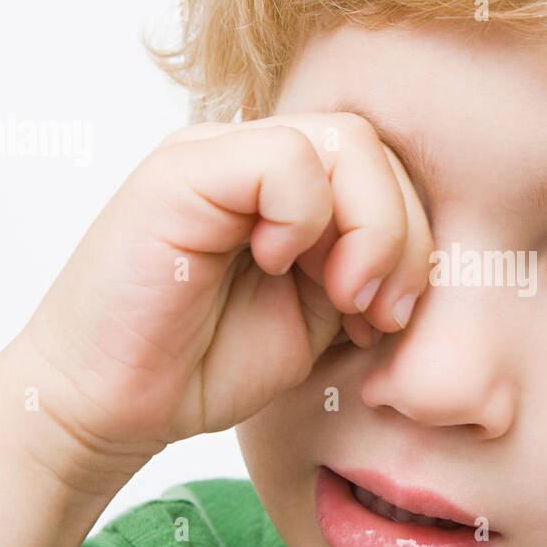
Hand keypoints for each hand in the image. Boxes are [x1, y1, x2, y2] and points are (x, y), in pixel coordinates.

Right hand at [11, 112, 432, 487]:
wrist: (111, 406)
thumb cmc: (204, 363)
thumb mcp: (319, 314)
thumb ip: (365, 266)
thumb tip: (436, 249)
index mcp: (286, 186)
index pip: (386, 167)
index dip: (413, 237)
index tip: (390, 317)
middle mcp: (252, 157)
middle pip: (376, 147)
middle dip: (403, 237)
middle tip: (377, 311)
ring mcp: (213, 155)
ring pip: (345, 140)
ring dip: (369, 229)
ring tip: (340, 296)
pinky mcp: (178, 172)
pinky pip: (284, 158)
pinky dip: (302, 218)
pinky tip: (274, 266)